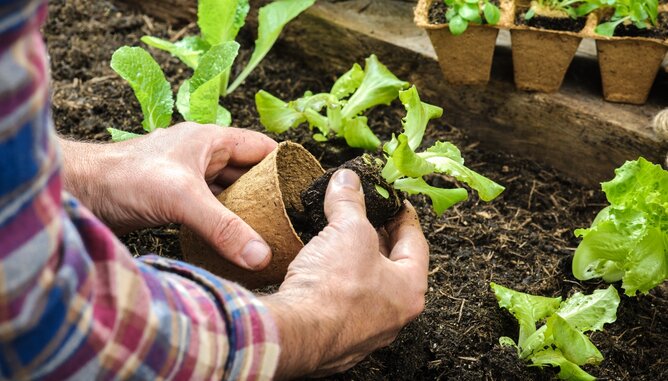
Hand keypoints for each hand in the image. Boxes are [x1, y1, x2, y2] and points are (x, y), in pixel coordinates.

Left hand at [59, 123, 276, 269]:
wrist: (80, 191)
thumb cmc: (125, 178)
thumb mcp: (182, 199)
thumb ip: (224, 228)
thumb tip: (261, 255)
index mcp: (211, 140)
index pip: (262, 148)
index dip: (285, 165)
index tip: (304, 191)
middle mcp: (202, 155)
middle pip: (248, 172)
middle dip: (268, 193)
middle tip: (289, 220)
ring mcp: (188, 177)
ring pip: (229, 192)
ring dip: (245, 209)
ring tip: (268, 233)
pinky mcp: (174, 198)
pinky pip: (210, 208)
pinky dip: (224, 221)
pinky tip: (233, 240)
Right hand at [262, 169, 428, 378]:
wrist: (296, 334)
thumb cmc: (334, 288)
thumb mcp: (347, 230)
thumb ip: (350, 201)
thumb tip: (347, 180)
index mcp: (409, 290)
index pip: (416, 243)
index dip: (404, 216)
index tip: (395, 202)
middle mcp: (393, 316)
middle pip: (391, 267)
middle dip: (377, 238)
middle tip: (365, 216)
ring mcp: (365, 332)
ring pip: (366, 288)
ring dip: (354, 262)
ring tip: (339, 238)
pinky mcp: (336, 339)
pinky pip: (342, 305)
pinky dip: (335, 284)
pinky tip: (320, 270)